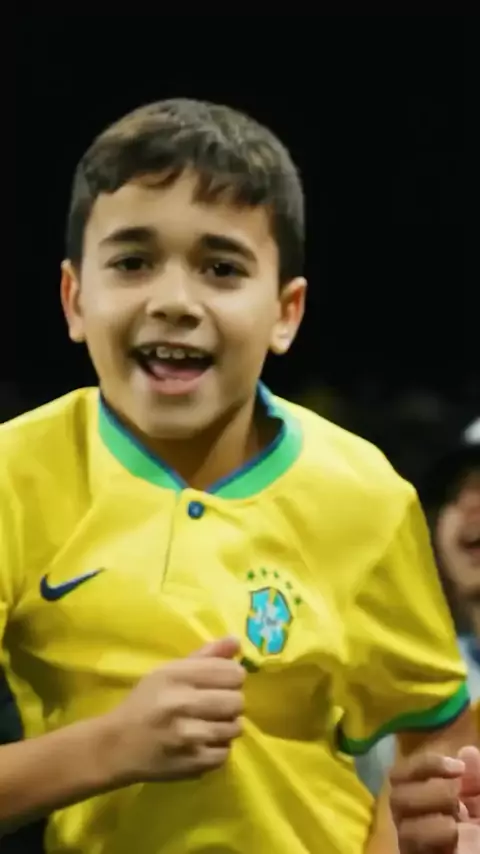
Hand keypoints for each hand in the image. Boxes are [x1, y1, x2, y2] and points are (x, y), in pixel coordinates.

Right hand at [102, 636, 244, 784]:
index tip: (222, 681)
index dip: (232, 676)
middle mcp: (183, 704)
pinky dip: (218, 747)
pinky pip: (226, 752)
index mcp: (176, 676)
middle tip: (215, 704)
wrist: (117, 746)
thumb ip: (205, 656)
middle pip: (237, 700)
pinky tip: (202, 741)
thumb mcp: (168, 671)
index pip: (231, 672)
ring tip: (209, 723)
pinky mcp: (193, 764)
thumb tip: (236, 641)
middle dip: (230, 701)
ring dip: (226, 724)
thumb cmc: (144, 703)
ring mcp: (190, 737)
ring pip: (235, 727)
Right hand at [390, 746, 479, 852]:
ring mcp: (419, 847)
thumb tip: (466, 752)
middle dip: (426, 785)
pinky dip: (431, 831)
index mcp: (440, 804)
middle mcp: (423, 822)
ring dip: (428, 806)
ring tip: (456, 819)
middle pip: (395, 791)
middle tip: (455, 794)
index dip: (427, 763)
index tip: (457, 767)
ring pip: (398, 815)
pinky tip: (453, 835)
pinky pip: (409, 842)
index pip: (408, 773)